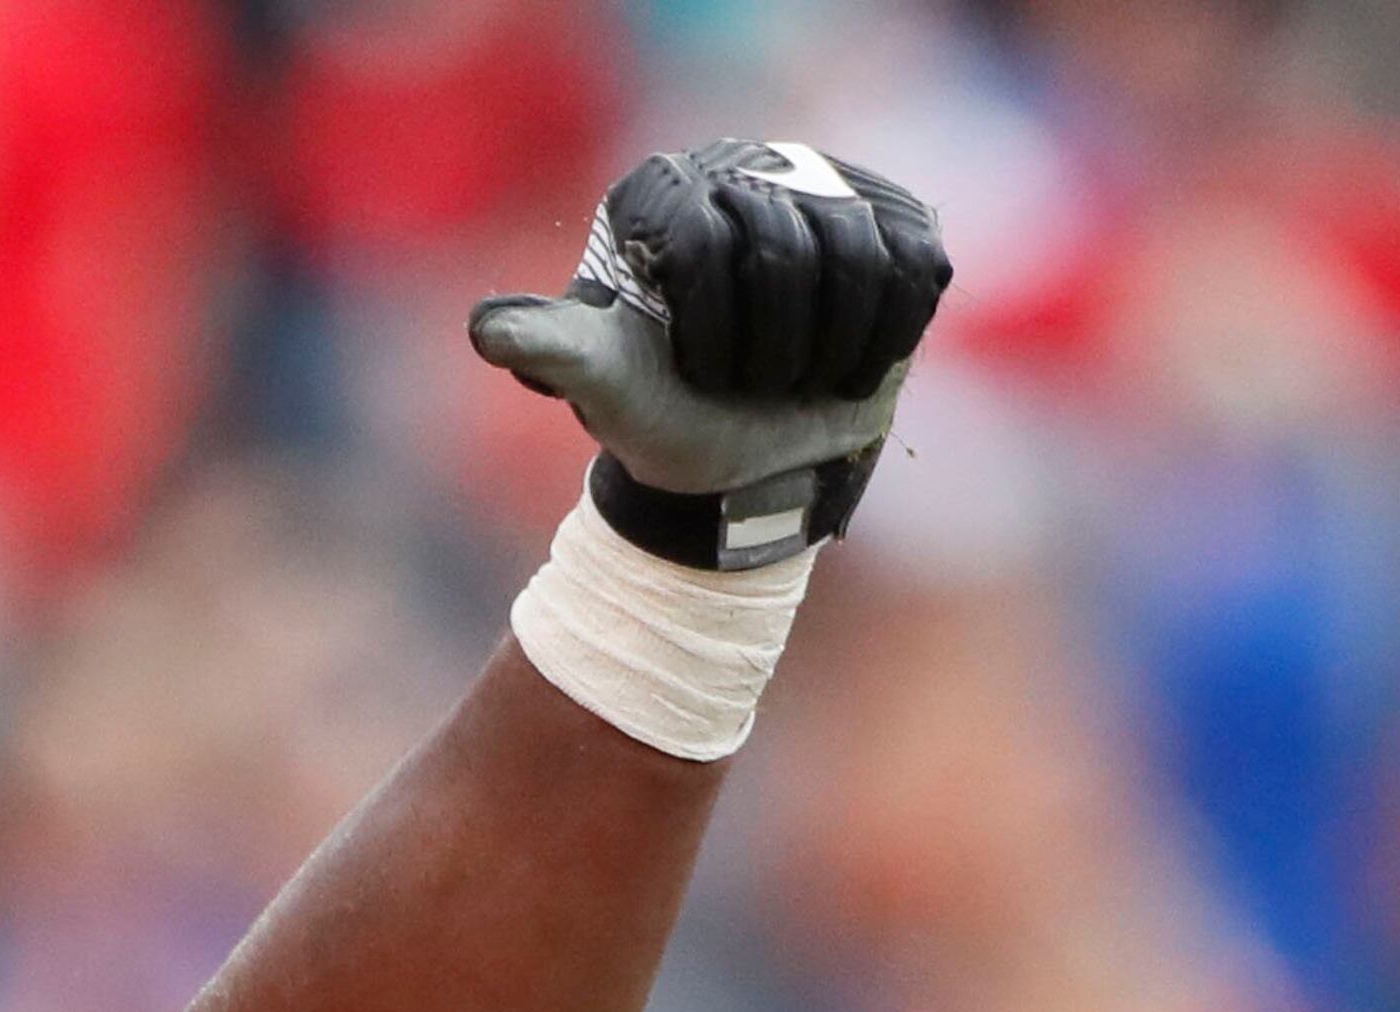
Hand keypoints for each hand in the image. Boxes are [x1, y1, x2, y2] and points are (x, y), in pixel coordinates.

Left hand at [471, 140, 949, 568]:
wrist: (739, 454)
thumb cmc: (662, 410)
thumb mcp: (601, 383)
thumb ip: (548, 348)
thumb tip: (485, 329)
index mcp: (668, 192)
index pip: (711, 246)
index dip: (713, 336)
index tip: (699, 376)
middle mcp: (749, 168)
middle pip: (790, 247)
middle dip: (771, 350)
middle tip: (752, 387)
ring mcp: (830, 190)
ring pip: (859, 256)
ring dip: (827, 350)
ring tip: (795, 380)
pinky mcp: (897, 225)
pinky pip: (914, 272)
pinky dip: (882, 341)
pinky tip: (845, 366)